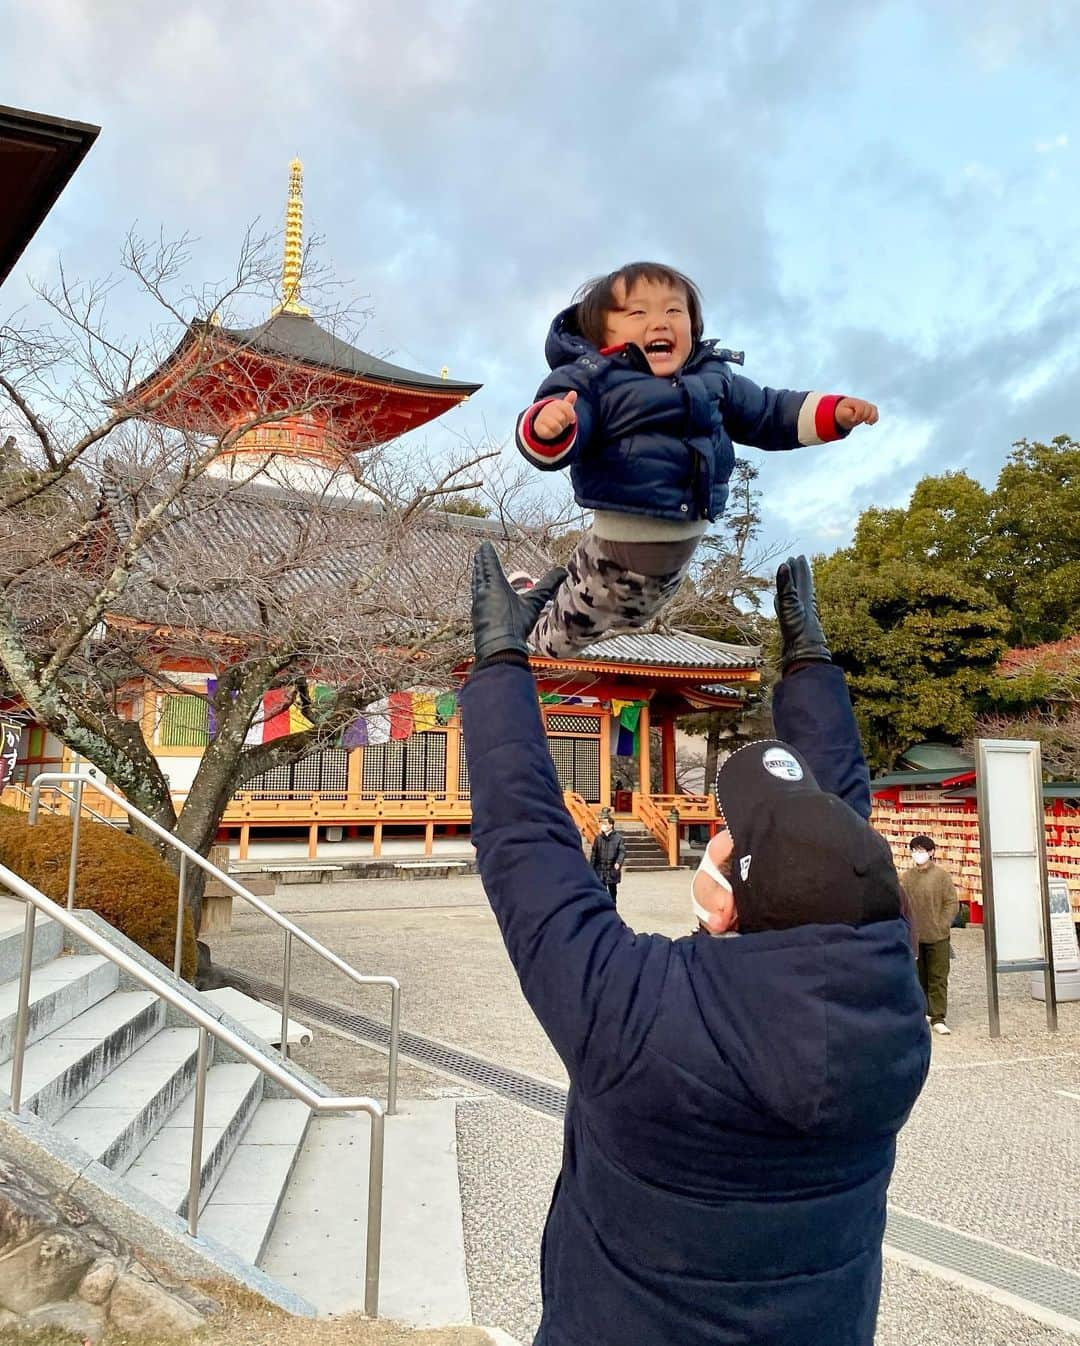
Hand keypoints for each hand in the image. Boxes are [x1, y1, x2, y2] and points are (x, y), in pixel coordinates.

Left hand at [471, 541, 566, 662]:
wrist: (499, 648)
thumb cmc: (516, 624)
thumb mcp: (534, 603)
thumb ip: (548, 586)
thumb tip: (564, 570)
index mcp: (495, 585)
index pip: (490, 564)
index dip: (488, 554)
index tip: (485, 545)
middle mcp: (483, 592)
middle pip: (480, 572)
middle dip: (480, 561)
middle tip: (479, 552)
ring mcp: (477, 604)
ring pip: (476, 584)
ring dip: (477, 574)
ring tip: (478, 568)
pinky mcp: (476, 616)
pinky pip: (475, 596)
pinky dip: (477, 588)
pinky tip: (479, 592)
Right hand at [533, 391, 577, 440]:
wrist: (542, 422)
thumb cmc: (557, 415)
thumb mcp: (564, 409)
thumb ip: (569, 402)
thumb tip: (574, 392)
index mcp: (556, 404)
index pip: (566, 407)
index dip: (571, 415)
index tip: (572, 420)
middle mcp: (548, 409)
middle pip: (562, 418)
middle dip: (564, 423)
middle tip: (561, 423)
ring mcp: (542, 417)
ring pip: (556, 425)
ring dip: (559, 429)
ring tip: (557, 427)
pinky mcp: (538, 427)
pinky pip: (549, 432)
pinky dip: (552, 433)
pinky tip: (551, 431)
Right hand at [774, 555, 830, 672]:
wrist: (803, 655)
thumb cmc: (799, 631)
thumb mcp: (790, 606)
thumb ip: (786, 586)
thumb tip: (784, 565)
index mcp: (805, 599)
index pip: (803, 579)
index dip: (801, 568)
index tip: (799, 557)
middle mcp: (804, 606)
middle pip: (801, 586)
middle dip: (798, 574)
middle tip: (795, 562)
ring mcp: (799, 616)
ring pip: (796, 597)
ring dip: (792, 587)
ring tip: (790, 581)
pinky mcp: (794, 626)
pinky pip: (789, 609)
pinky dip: (785, 602)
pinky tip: (783, 604)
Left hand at [834, 397, 877, 430]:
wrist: (845, 410)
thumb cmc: (843, 412)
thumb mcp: (842, 413)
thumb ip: (848, 414)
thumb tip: (854, 415)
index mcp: (855, 402)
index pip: (860, 406)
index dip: (858, 415)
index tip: (853, 420)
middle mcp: (862, 402)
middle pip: (868, 408)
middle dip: (864, 416)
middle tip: (857, 421)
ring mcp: (867, 406)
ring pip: (874, 409)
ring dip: (872, 417)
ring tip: (867, 423)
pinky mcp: (870, 411)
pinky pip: (876, 413)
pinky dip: (875, 419)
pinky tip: (870, 424)